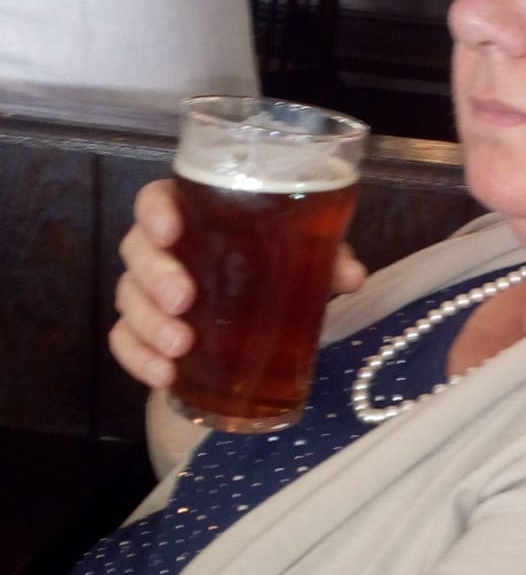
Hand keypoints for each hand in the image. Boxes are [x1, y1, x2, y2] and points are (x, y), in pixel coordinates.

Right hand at [109, 178, 367, 389]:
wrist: (258, 322)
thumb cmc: (272, 272)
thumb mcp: (303, 261)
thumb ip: (326, 259)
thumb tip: (351, 275)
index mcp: (194, 216)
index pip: (157, 200)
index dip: (155, 211)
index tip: (170, 230)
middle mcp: (162, 250)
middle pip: (137, 251)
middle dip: (155, 275)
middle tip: (182, 300)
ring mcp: (147, 293)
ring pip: (128, 298)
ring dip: (149, 323)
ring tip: (180, 346)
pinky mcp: (144, 334)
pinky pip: (125, 342)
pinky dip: (139, 359)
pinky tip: (164, 374)